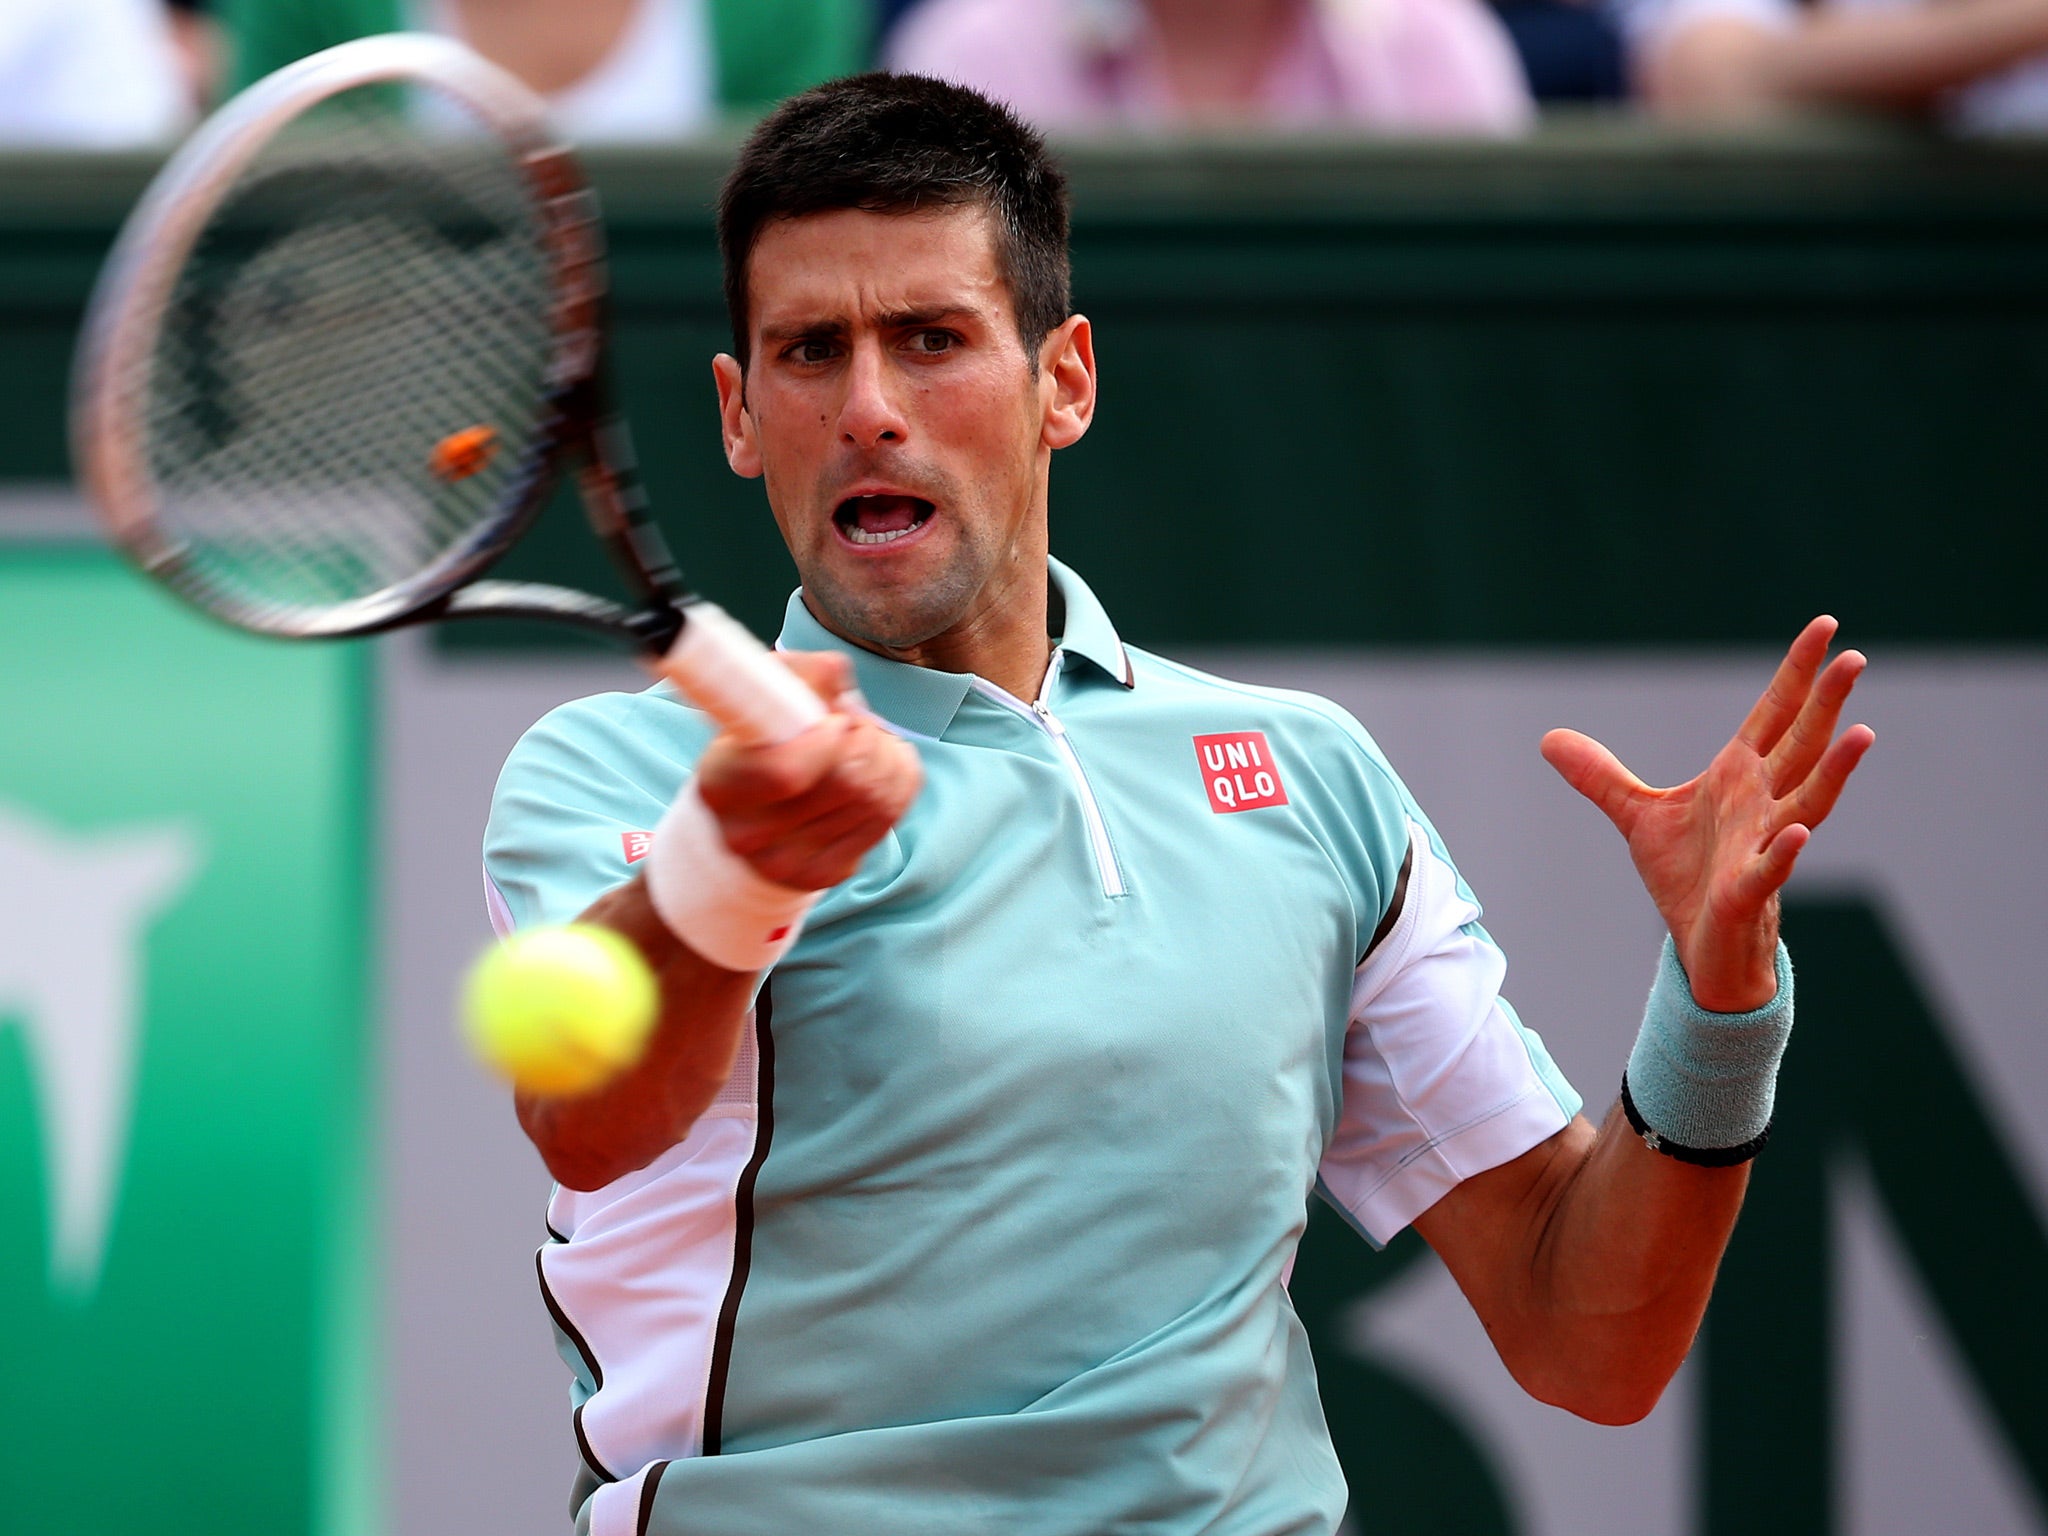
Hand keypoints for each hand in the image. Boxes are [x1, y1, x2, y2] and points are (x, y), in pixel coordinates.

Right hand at [695, 651, 921, 890]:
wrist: (752, 816)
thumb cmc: (760, 743)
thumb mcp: (764, 698)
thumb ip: (798, 677)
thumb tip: (837, 672)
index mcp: (721, 784)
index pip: (787, 771)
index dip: (828, 738)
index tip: (837, 718)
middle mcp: (748, 834)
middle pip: (845, 784)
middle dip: (869, 739)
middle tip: (861, 722)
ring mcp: (787, 862)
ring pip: (874, 800)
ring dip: (888, 758)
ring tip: (875, 739)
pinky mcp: (825, 873)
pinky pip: (885, 821)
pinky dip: (900, 784)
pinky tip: (886, 766)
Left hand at [1540, 617, 1873, 1010]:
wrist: (1698, 942)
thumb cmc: (1686, 875)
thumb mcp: (1636, 816)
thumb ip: (1600, 776)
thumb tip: (1549, 739)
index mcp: (1740, 776)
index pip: (1775, 713)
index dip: (1797, 672)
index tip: (1824, 626)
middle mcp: (1761, 803)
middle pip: (1802, 745)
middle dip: (1826, 703)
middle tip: (1854, 657)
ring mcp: (1761, 845)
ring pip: (1808, 801)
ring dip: (1834, 770)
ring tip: (1862, 734)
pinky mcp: (1747, 890)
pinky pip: (1770, 868)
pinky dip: (1784, 851)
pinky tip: (1799, 832)